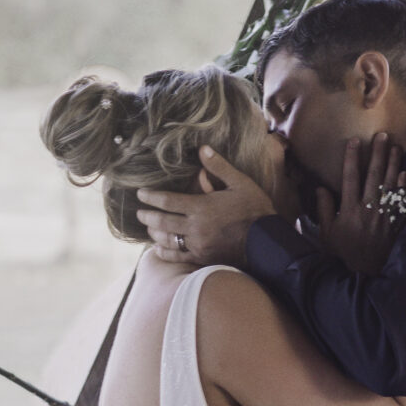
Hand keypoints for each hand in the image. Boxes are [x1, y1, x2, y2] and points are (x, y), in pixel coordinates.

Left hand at [136, 150, 276, 268]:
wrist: (266, 241)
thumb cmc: (255, 209)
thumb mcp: (239, 182)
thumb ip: (219, 167)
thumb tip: (203, 148)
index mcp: (201, 207)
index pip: (168, 201)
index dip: (151, 197)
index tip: (140, 194)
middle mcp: (196, 227)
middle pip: (162, 222)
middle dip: (147, 217)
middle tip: (138, 213)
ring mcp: (198, 244)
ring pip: (167, 240)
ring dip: (154, 234)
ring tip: (148, 229)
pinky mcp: (203, 257)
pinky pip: (178, 257)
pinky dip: (165, 253)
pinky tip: (158, 249)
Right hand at [316, 134, 405, 276]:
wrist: (365, 272)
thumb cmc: (343, 252)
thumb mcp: (327, 234)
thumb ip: (324, 210)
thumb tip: (320, 189)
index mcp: (349, 210)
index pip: (350, 178)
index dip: (352, 158)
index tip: (354, 141)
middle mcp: (368, 209)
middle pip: (373, 176)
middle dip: (377, 153)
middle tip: (382, 136)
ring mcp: (384, 216)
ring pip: (390, 184)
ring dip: (393, 164)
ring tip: (395, 147)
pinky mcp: (396, 223)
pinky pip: (402, 201)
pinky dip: (404, 186)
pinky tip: (405, 172)